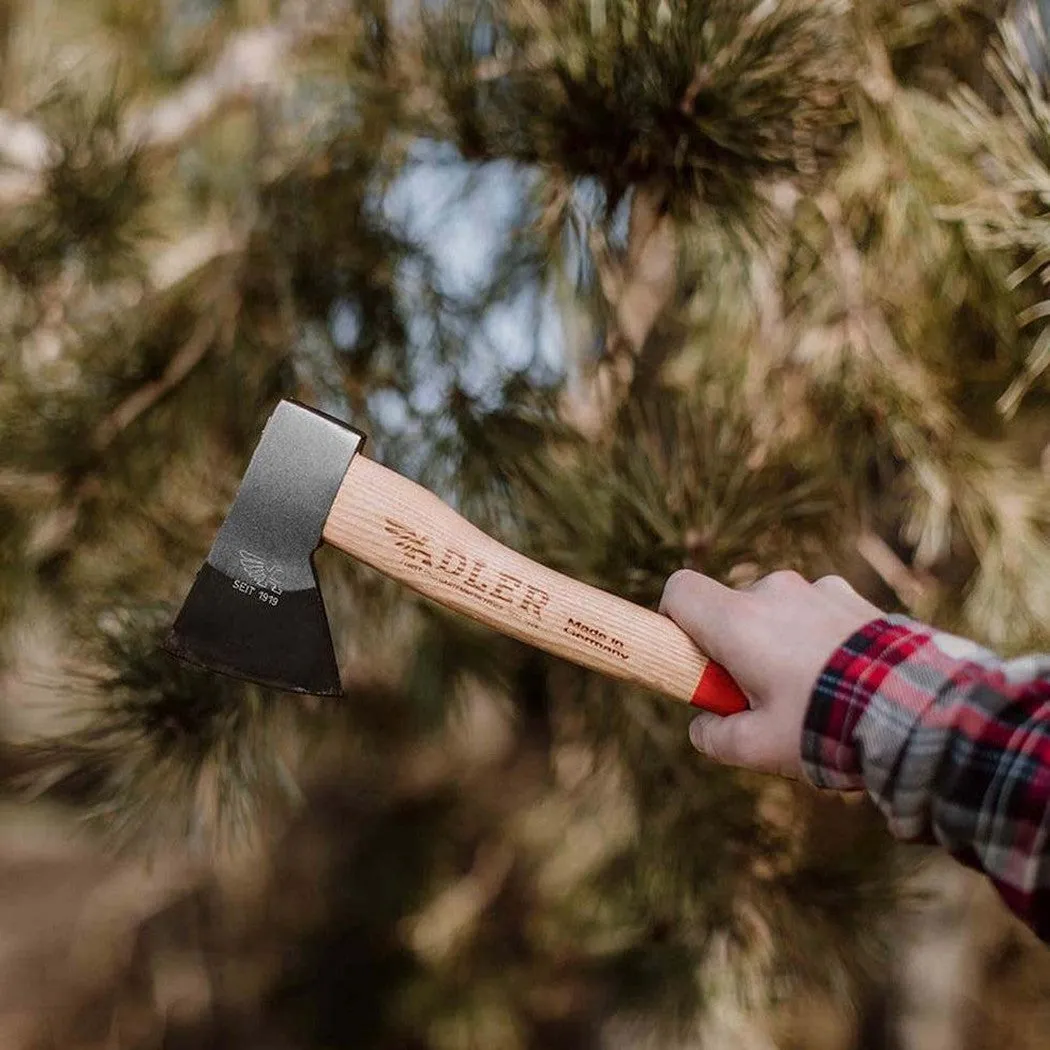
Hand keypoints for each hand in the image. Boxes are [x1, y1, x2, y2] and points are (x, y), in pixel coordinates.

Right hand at [659, 570, 881, 777]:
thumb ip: (715, 737)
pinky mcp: (853, 597)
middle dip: (735, 646)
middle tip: (760, 695)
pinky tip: (843, 677)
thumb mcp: (758, 748)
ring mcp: (817, 589)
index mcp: (737, 620)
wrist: (916, 709)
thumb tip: (703, 727)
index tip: (692, 656)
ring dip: (780, 640)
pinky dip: (818, 637)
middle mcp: (772, 592)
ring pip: (776, 610)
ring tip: (812, 692)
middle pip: (730, 607)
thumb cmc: (825, 726)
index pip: (679, 589)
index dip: (674, 618)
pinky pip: (817, 611)